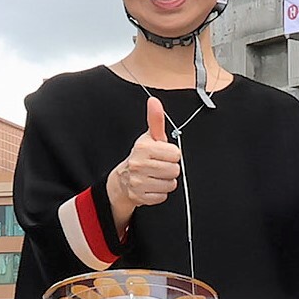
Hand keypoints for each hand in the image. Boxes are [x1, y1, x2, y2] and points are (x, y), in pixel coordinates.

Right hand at [109, 96, 181, 218]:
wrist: (123, 179)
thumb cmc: (141, 156)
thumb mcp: (149, 138)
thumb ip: (155, 120)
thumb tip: (154, 101)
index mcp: (143, 148)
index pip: (175, 154)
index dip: (172, 155)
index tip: (163, 155)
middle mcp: (138, 164)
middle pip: (174, 170)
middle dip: (170, 169)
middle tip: (160, 166)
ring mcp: (138, 182)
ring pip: (170, 184)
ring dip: (166, 181)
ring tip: (156, 176)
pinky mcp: (139, 196)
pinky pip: (162, 196)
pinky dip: (159, 193)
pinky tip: (151, 186)